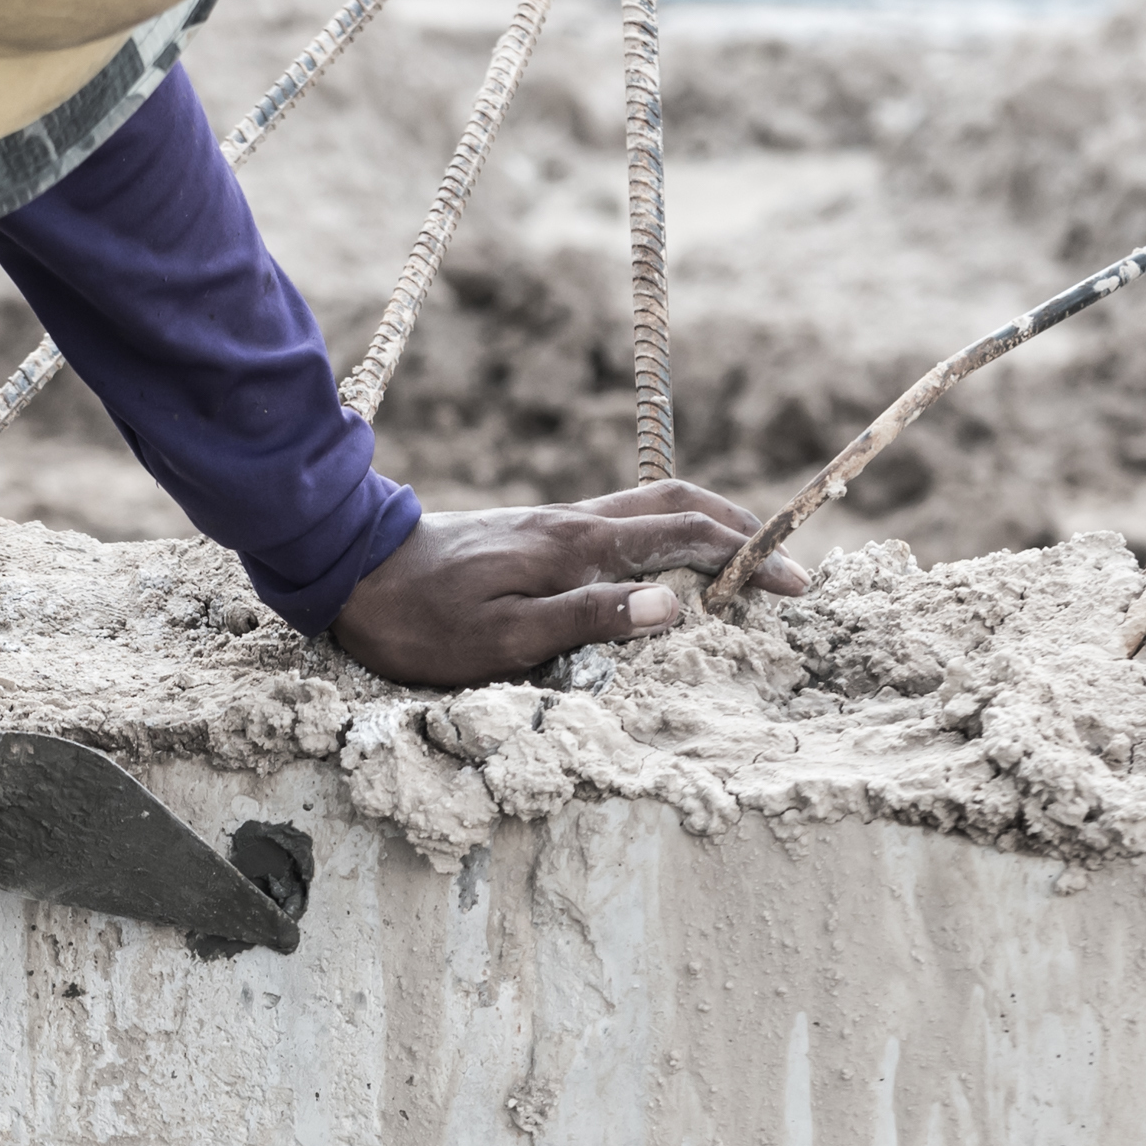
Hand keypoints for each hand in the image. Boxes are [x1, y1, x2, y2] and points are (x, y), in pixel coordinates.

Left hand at [329, 481, 813, 687]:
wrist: (351, 571)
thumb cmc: (421, 621)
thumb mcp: (503, 639)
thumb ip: (589, 620)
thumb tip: (673, 606)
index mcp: (578, 547)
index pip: (687, 541)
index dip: (747, 559)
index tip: (794, 585)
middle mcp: (574, 523)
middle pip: (681, 506)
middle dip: (743, 531)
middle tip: (787, 569)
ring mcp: (554, 524)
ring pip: (652, 507)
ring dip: (708, 526)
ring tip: (743, 559)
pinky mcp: (535, 533)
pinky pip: (623, 522)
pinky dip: (667, 533)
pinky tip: (667, 561)